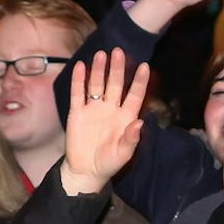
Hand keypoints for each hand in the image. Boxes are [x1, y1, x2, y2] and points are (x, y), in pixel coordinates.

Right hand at [58, 49, 150, 195]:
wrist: (85, 171)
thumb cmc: (108, 163)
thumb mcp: (123, 154)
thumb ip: (131, 138)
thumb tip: (140, 122)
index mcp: (125, 118)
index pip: (135, 95)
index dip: (140, 81)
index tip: (145, 66)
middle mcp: (110, 109)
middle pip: (115, 84)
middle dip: (117, 68)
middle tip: (118, 52)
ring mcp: (93, 109)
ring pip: (97, 85)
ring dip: (99, 70)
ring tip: (101, 54)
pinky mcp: (78, 113)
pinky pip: (78, 93)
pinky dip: (79, 80)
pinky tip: (81, 67)